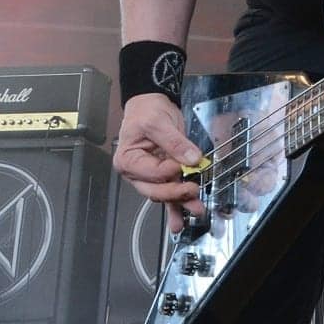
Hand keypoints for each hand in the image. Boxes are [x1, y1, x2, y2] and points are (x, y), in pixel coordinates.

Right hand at [113, 93, 204, 232]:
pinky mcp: (164, 175)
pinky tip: (182, 219)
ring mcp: (150, 176)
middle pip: (156, 189)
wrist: (150, 105)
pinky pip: (170, 192)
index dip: (170, 170)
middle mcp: (137, 172)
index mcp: (128, 160)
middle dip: (176, 193)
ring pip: (165, 194)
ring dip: (180, 203)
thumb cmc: (146, 112)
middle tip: (193, 189)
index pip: (152, 172)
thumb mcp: (158, 122)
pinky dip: (177, 205)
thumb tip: (192, 158)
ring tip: (196, 209)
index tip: (187, 163)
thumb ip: (175, 142)